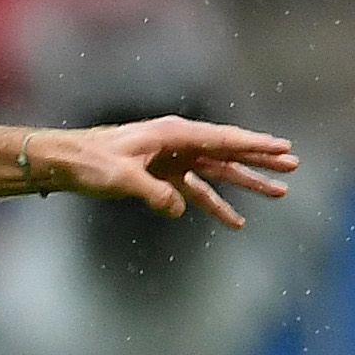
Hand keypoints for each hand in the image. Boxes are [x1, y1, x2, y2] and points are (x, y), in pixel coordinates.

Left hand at [38, 116, 298, 230]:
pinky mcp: (160, 176)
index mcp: (172, 134)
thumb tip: (177, 209)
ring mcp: (170, 159)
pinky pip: (196, 191)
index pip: (223, 139)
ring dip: (245, 183)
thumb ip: (153, 193)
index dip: (255, 145)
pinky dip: (215, 204)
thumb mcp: (120, 177)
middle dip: (260, 161)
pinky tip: (235, 220)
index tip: (284, 148)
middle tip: (293, 166)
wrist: (62, 163)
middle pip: (228, 152)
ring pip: (217, 172)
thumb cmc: (88, 162)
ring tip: (278, 192)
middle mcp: (176, 143)